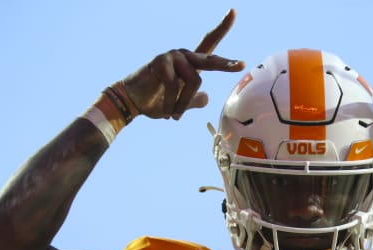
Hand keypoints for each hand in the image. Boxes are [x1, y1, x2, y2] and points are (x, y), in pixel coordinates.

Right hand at [122, 9, 244, 119]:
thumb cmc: (155, 101)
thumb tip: (206, 96)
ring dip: (183, 102)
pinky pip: (175, 86)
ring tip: (174, 115)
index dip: (221, 28)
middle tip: (241, 65)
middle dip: (226, 65)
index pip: (209, 43)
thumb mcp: (179, 105)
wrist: (131, 102)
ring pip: (194, 81)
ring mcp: (172, 56)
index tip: (233, 12)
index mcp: (190, 63)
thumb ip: (193, 100)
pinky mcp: (160, 61)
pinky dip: (172, 103)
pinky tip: (167, 111)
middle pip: (210, 60)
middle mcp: (183, 55)